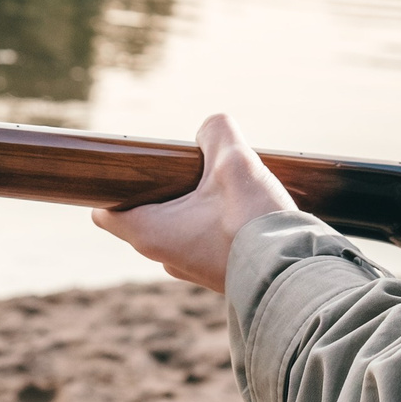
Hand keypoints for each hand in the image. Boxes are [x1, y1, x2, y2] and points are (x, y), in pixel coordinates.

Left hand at [94, 114, 296, 292]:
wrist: (295, 273)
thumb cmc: (254, 221)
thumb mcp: (234, 162)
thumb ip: (216, 132)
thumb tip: (210, 128)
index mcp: (150, 233)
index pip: (106, 213)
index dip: (114, 187)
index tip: (134, 168)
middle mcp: (164, 257)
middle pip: (143, 215)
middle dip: (162, 189)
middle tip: (190, 167)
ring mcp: (191, 269)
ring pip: (175, 228)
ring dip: (190, 207)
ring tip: (220, 187)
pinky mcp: (218, 273)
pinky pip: (201, 241)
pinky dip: (211, 223)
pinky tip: (238, 208)